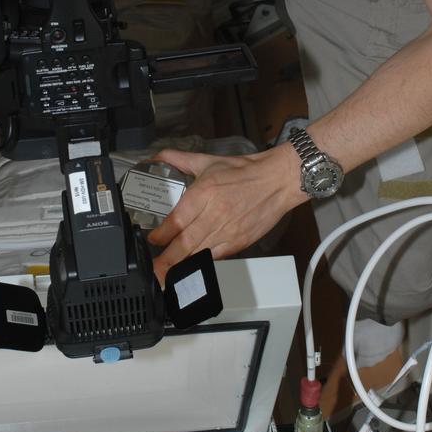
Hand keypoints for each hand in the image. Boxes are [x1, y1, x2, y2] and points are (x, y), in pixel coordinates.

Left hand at [147, 143, 301, 284]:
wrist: (277, 180)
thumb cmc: (245, 172)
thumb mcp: (208, 161)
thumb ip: (179, 159)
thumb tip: (156, 156)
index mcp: (204, 192)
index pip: (177, 219)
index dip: (162, 234)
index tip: (153, 240)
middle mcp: (214, 214)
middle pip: (185, 243)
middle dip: (167, 259)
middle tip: (154, 270)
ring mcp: (228, 230)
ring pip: (199, 253)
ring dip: (182, 265)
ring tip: (166, 276)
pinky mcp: (239, 241)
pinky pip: (216, 256)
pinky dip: (203, 261)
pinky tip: (191, 267)